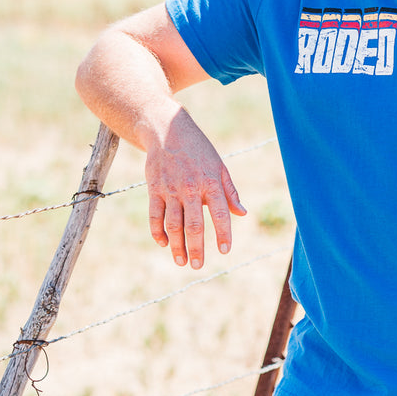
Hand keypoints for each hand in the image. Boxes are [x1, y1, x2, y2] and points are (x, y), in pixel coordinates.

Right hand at [145, 109, 246, 268]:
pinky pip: (155, 216)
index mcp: (210, 182)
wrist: (167, 130)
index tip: (225, 250)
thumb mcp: (219, 166)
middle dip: (196, 248)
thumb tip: (242, 214)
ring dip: (177, 246)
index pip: (219, 213)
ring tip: (182, 261)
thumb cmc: (198, 150)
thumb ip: (229, 192)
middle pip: (193, 225)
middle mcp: (190, 188)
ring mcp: (170, 189)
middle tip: (198, 265)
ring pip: (173, 224)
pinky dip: (158, 232)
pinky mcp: (154, 189)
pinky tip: (164, 244)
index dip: (223, 233)